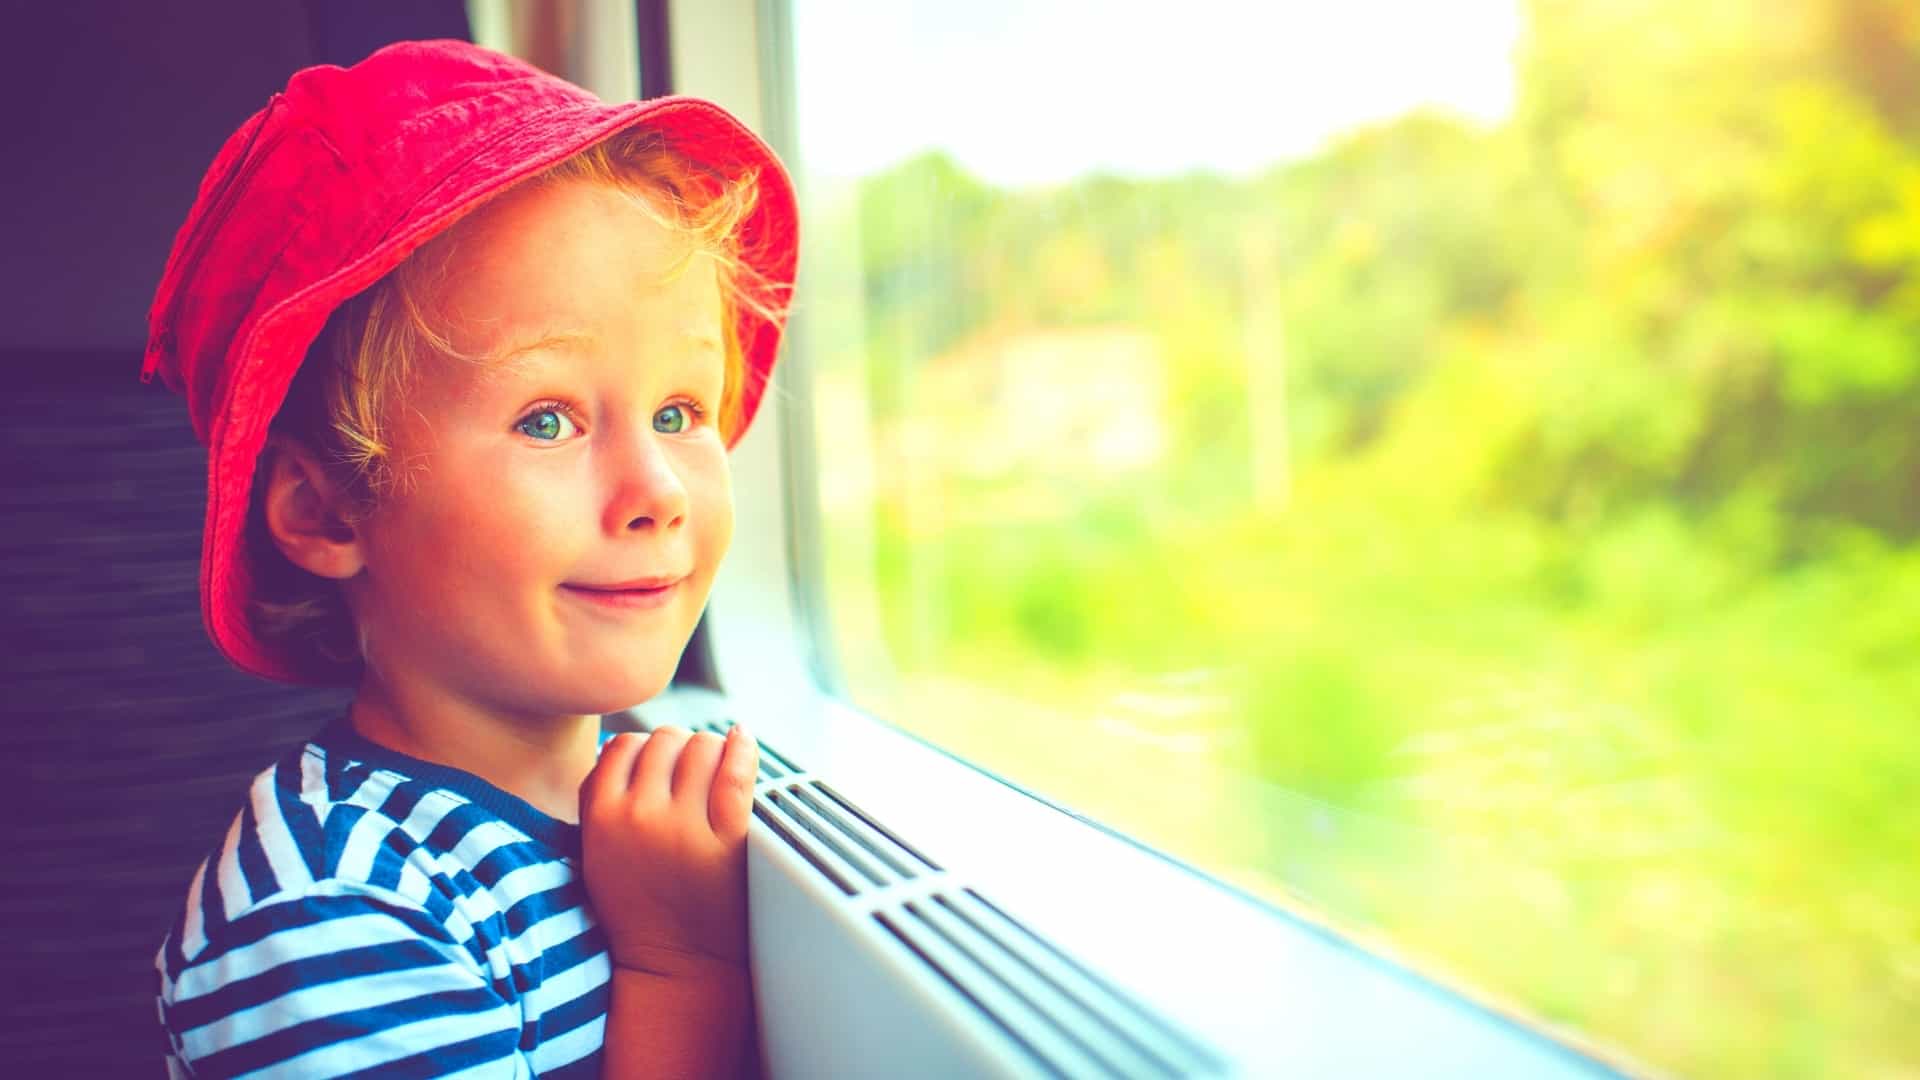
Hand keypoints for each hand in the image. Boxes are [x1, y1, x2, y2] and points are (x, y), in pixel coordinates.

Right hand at [579, 726, 758, 974]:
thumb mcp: (595, 854)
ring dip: (710, 750)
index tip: (660, 764)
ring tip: (715, 769)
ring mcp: (684, 827)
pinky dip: (743, 748)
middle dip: (679, 749)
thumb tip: (620, 745)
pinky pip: (736, 772)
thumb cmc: (638, 910)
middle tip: (691, 771)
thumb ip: (599, 800)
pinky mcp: (727, 839)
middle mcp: (639, 816)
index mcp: (601, 818)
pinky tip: (743, 742)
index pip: (622, 745)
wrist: (675, 967)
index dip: (644, 749)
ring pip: (701, 747)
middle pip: (665, 741)